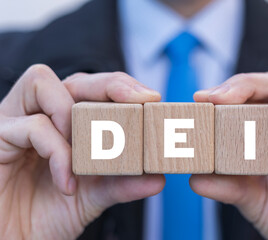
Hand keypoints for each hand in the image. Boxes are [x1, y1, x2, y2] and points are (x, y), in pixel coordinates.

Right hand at [0, 65, 164, 239]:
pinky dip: (58, 152)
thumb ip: (122, 183)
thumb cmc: (48, 213)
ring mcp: (15, 122)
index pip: (94, 88)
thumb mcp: (94, 196)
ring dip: (75, 111)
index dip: (123, 87)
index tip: (151, 98)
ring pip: (42, 82)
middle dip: (111, 85)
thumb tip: (158, 177)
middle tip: (138, 101)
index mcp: (65, 123)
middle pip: (75, 78)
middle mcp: (40, 114)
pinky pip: (32, 126)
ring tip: (88, 148)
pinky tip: (68, 183)